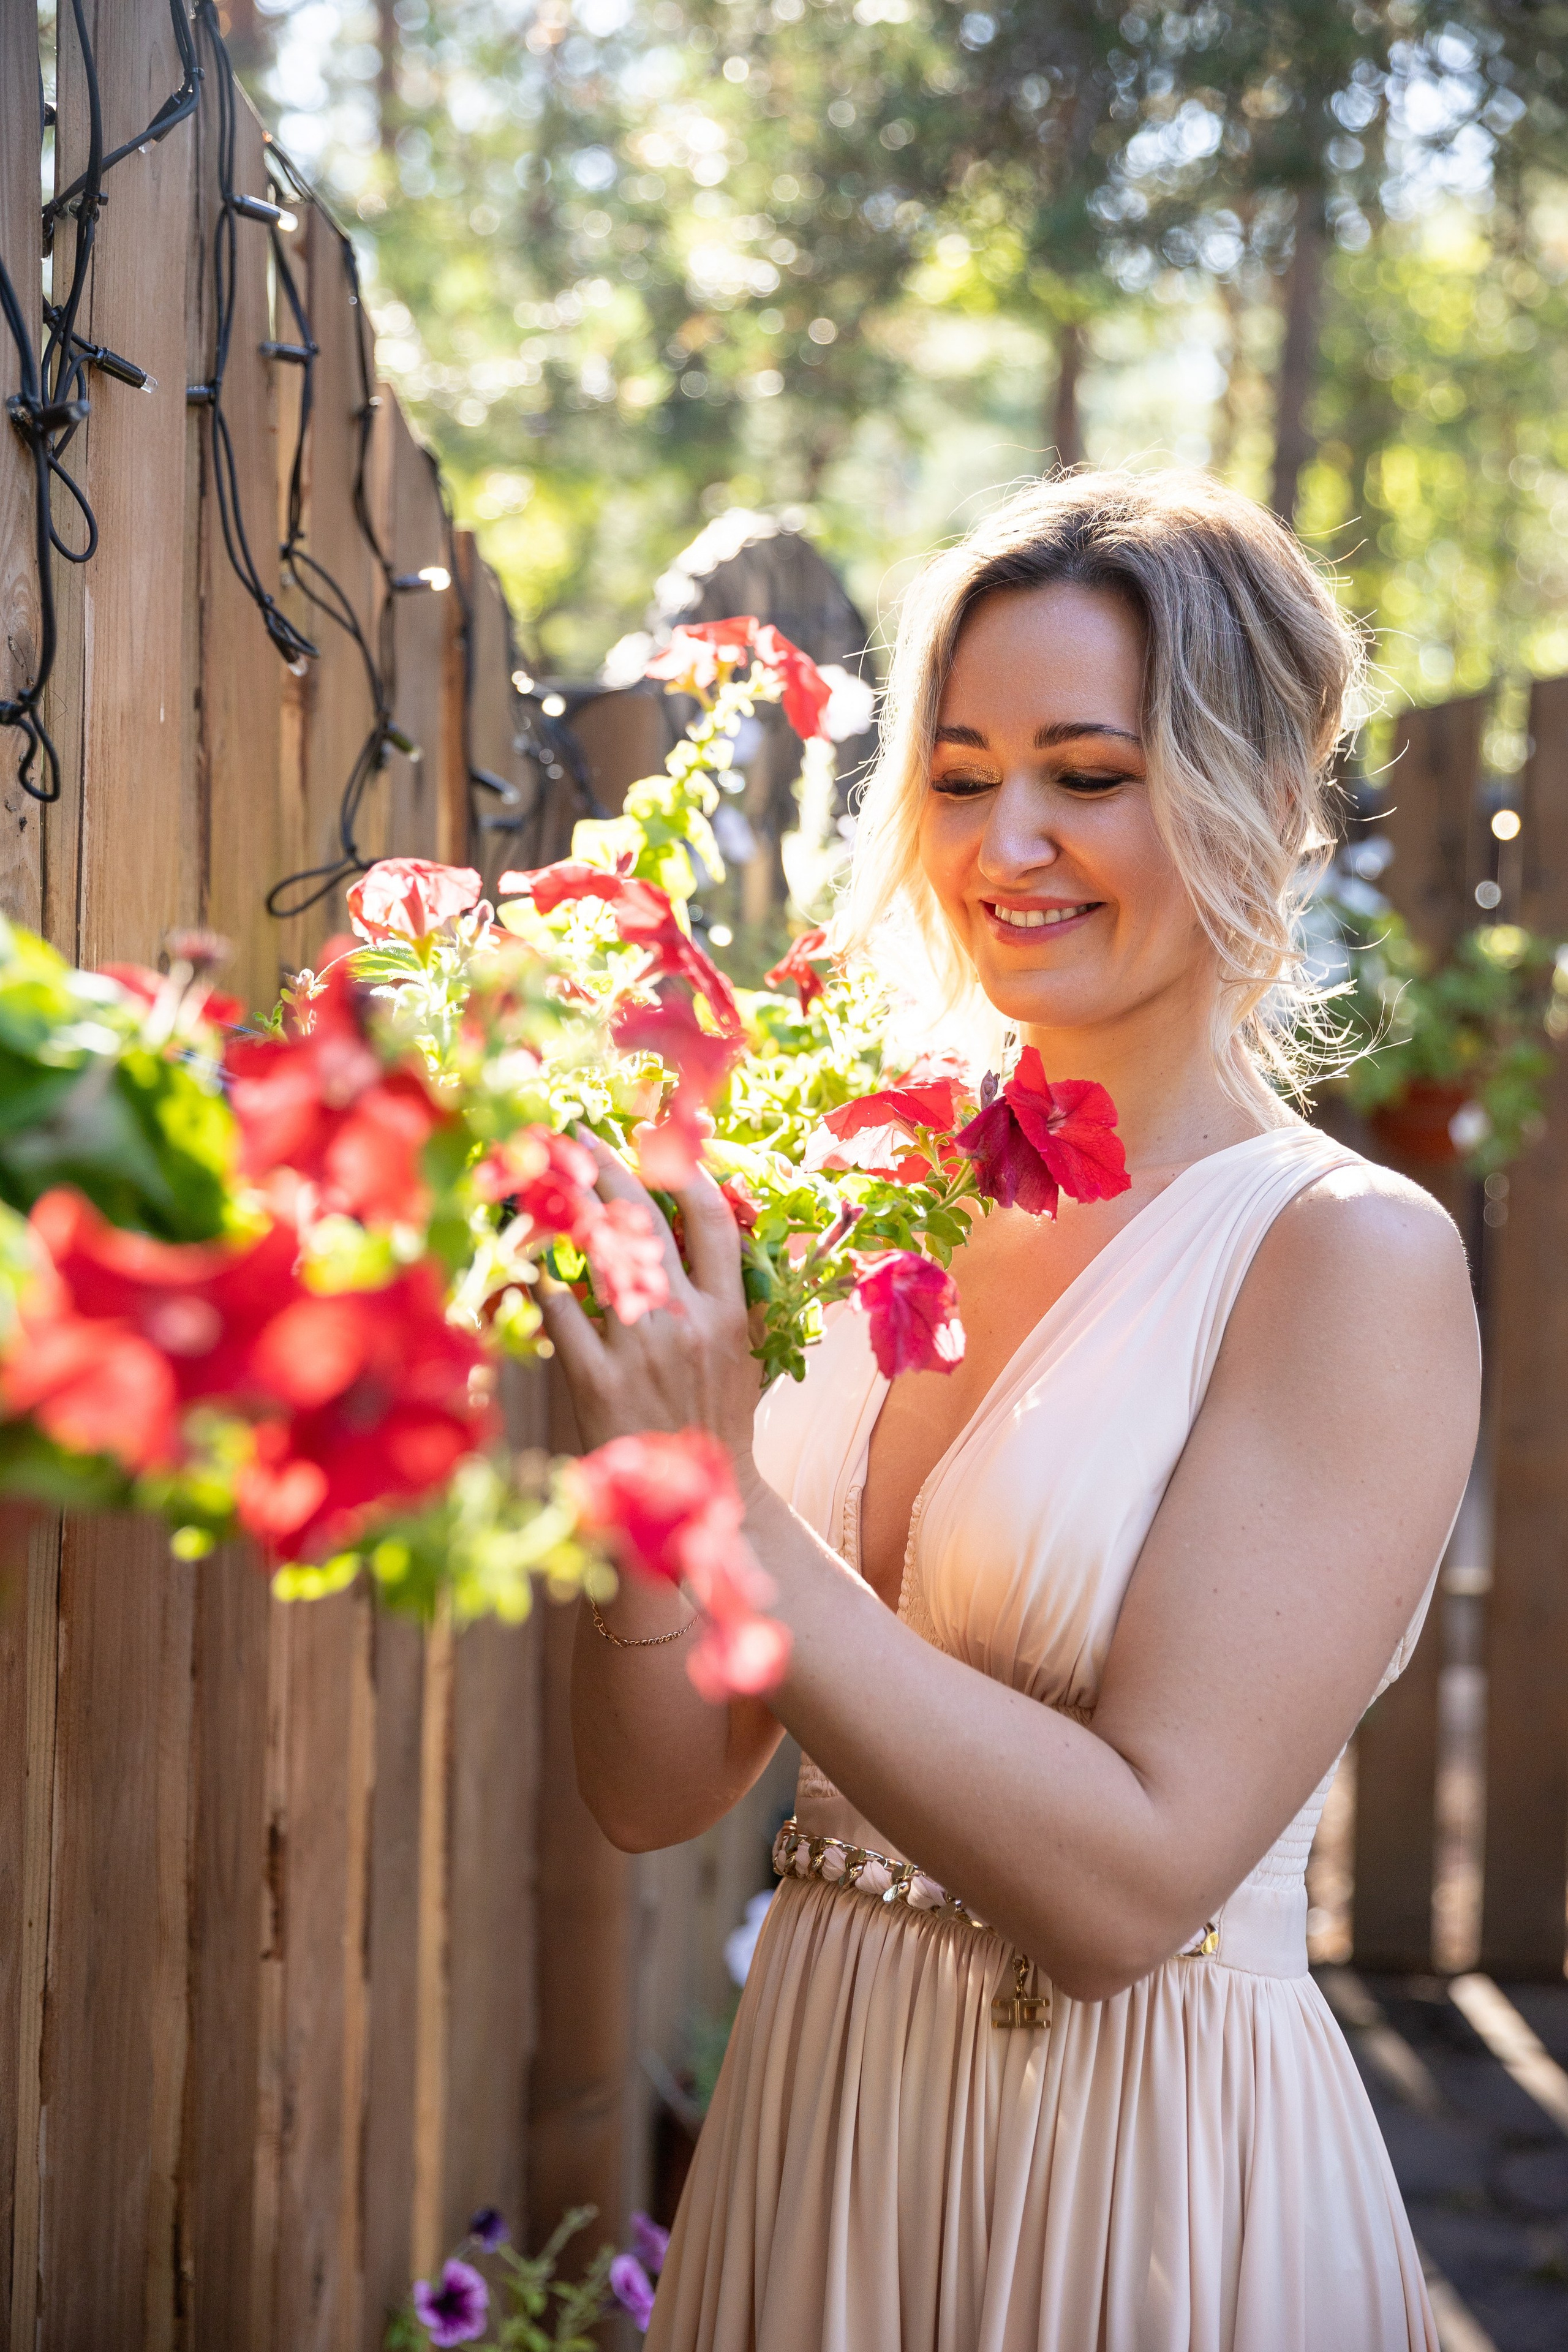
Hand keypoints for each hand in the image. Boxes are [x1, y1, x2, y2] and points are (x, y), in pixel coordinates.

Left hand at [539, 1133, 762, 1463]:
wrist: (704, 1499)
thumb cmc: (714, 1419)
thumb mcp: (738, 1353)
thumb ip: (724, 1295)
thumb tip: (705, 1229)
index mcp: (729, 1312)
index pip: (711, 1220)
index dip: (683, 1171)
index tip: (657, 1140)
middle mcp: (689, 1322)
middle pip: (646, 1220)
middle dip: (609, 1166)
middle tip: (579, 1135)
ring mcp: (643, 1351)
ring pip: (597, 1257)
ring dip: (566, 1210)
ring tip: (543, 1179)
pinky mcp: (599, 1381)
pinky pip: (560, 1314)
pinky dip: (542, 1282)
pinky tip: (526, 1261)